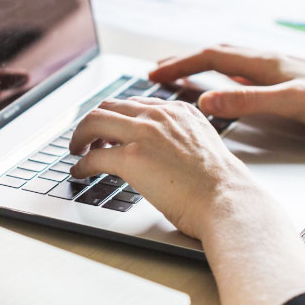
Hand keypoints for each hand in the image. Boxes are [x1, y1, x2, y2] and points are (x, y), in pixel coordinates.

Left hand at [68, 97, 258, 238]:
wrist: (227, 200)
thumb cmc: (222, 185)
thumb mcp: (204, 146)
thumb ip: (182, 139)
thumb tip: (164, 152)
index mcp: (179, 111)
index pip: (135, 104)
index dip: (117, 116)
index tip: (108, 129)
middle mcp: (159, 115)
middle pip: (109, 106)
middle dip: (93, 122)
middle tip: (85, 138)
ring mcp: (144, 134)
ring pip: (94, 121)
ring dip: (80, 136)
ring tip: (77, 150)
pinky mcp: (131, 157)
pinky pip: (93, 156)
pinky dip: (81, 165)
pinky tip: (80, 173)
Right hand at [148, 45, 304, 137]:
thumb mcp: (292, 104)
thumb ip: (248, 101)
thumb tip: (207, 100)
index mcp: (267, 62)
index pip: (211, 56)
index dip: (180, 64)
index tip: (153, 73)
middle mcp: (271, 60)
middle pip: (217, 53)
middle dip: (185, 61)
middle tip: (158, 70)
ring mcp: (282, 69)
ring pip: (232, 61)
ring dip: (204, 65)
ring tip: (185, 74)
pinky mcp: (292, 81)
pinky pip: (248, 73)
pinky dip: (227, 75)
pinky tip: (231, 85)